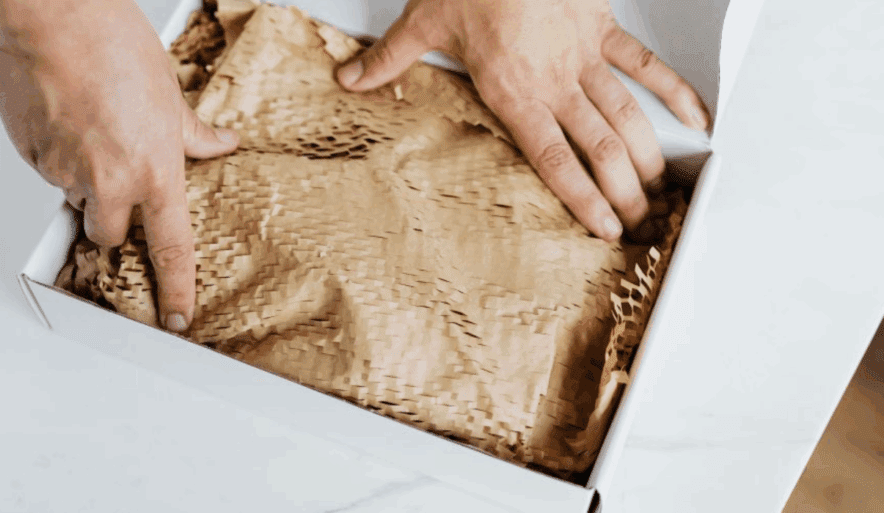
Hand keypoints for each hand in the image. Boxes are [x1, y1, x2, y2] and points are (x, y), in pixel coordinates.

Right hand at [0, 0, 237, 330]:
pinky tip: (64, 117)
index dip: (176, 287)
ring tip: (88, 130)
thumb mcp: (170, 94)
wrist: (57, 17)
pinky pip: (45, 170)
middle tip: (111, 181)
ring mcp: (66, 171)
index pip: (172, 247)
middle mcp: (112, 181)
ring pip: (74, 199)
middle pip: (110, 235)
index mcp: (155, 171)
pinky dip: (54, 153)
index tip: (177, 316)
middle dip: (110, 220)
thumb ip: (193, 133)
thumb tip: (221, 143)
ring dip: (81, 181)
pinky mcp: (32, 156)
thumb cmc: (115, 45)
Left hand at [336, 0, 707, 240]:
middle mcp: (555, 81)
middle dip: (625, 191)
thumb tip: (352, 79)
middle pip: (600, 149)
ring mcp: (584, 55)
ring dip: (648, 155)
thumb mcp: (423, 21)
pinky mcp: (602, 26)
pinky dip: (674, 89)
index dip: (584, 199)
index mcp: (514, 92)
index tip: (605, 228)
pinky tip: (695, 116)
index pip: (554, 160)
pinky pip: (644, 64)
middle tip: (640, 222)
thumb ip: (389, 60)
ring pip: (626, 116)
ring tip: (661, 190)